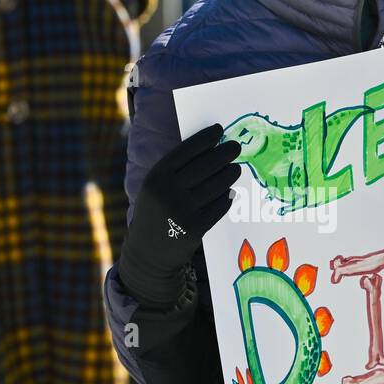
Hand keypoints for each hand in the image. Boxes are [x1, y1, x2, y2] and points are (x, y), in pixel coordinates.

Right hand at [118, 124, 241, 306]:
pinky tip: (230, 192)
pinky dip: (226, 198)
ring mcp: (182, 211)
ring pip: (215, 186)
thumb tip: (208, 149)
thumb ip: (174, 172)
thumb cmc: (154, 214)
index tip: (219, 130)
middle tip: (235, 147)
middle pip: (204, 166)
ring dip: (229, 174)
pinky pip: (218, 207)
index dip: (205, 139)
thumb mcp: (154, 189)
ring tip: (235, 169)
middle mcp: (168, 192)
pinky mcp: (195, 228)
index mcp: (155, 177)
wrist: (148, 254)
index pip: (185, 151)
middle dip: (223, 154)